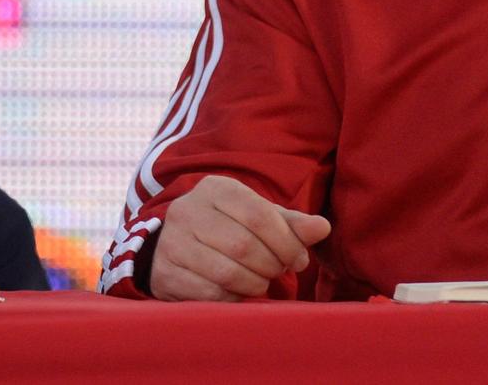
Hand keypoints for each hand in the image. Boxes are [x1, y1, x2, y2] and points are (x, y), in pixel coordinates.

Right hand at [149, 175, 331, 301]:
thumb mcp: (258, 219)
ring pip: (227, 272)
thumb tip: (323, 227)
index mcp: (216, 189)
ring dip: (254, 284)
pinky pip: (209, 293)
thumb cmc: (228, 229)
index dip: (286, 242)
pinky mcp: (165, 273)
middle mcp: (189, 210)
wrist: (174, 246)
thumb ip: (291, 225)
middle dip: (271, 266)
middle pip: (244, 245)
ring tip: (260, 282)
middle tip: (278, 272)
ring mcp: (173, 242)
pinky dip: (232, 298)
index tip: (298, 260)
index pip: (259, 215)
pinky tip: (237, 291)